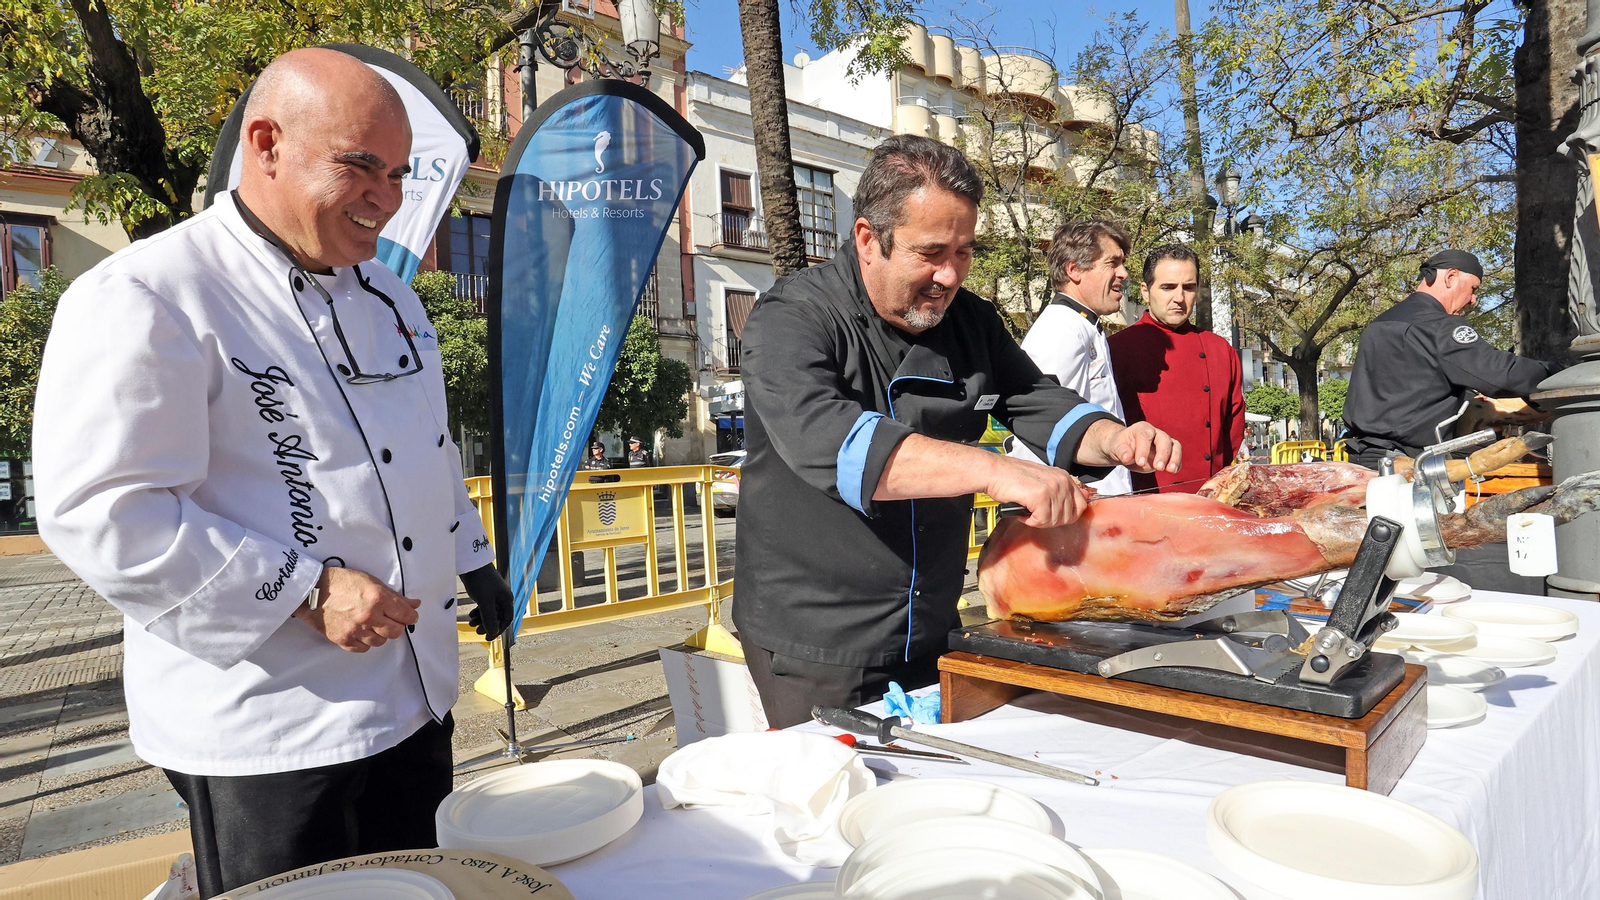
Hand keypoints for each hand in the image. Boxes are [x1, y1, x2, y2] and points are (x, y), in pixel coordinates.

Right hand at [294, 566, 420, 652]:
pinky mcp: (343, 640)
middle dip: (396, 626)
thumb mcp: (372, 581)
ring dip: (380, 634)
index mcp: (378, 598)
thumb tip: (415, 604)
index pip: (406, 615)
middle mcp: (369, 616)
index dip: (410, 616)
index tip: (409, 616)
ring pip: (380, 641)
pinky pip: (363, 648)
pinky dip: (365, 642)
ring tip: (372, 624)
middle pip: (395, 632)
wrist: (312, 590)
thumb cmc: (342, 582)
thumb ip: (395, 596)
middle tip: (390, 620)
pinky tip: (361, 631)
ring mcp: (356, 630)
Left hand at [461, 564, 515, 642]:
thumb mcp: (485, 601)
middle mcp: (502, 598)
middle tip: (477, 631)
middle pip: (498, 617)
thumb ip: (489, 618)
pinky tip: (471, 615)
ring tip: (470, 623)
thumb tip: (493, 633)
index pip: (506, 619)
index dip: (498, 630)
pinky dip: (478, 612)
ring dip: (481, 619)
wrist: (471, 563)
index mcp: (506, 599)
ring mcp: (493, 595)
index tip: (488, 638)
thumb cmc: (481, 580)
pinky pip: (484, 606)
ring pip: (489, 612)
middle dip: (488, 625)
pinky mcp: (484, 592)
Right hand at [984, 454, 1091, 527]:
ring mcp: (1051, 488)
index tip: (1052, 515)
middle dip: (1050, 521)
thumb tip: (1082, 498)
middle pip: (1068, 517)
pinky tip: (1022, 512)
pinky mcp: (1039, 496)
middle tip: (1035, 514)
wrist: (994, 472)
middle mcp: (1061, 481)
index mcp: (1064, 477)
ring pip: (1054, 520)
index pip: (1081, 506)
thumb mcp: (1044, 481)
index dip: (1067, 516)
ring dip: (1038, 521)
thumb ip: (1061, 491)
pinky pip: (1041, 520)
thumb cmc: (1014, 478)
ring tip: (1027, 510)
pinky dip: (1029, 521)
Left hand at [1090, 421, 1181, 473]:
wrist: (1125, 450)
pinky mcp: (1169, 453)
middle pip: (1164, 440)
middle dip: (1163, 454)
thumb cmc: (1121, 446)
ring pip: (1175, 446)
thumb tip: (1127, 458)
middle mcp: (1155, 433)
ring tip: (1171, 470)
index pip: (1144, 437)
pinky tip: (1173, 471)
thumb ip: (1122, 452)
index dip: (1143, 450)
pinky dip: (1177, 464)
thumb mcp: (1116, 447)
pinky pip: (1176, 456)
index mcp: (1142, 429)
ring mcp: (1164, 443)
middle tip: (1158, 467)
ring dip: (1175, 458)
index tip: (1140, 462)